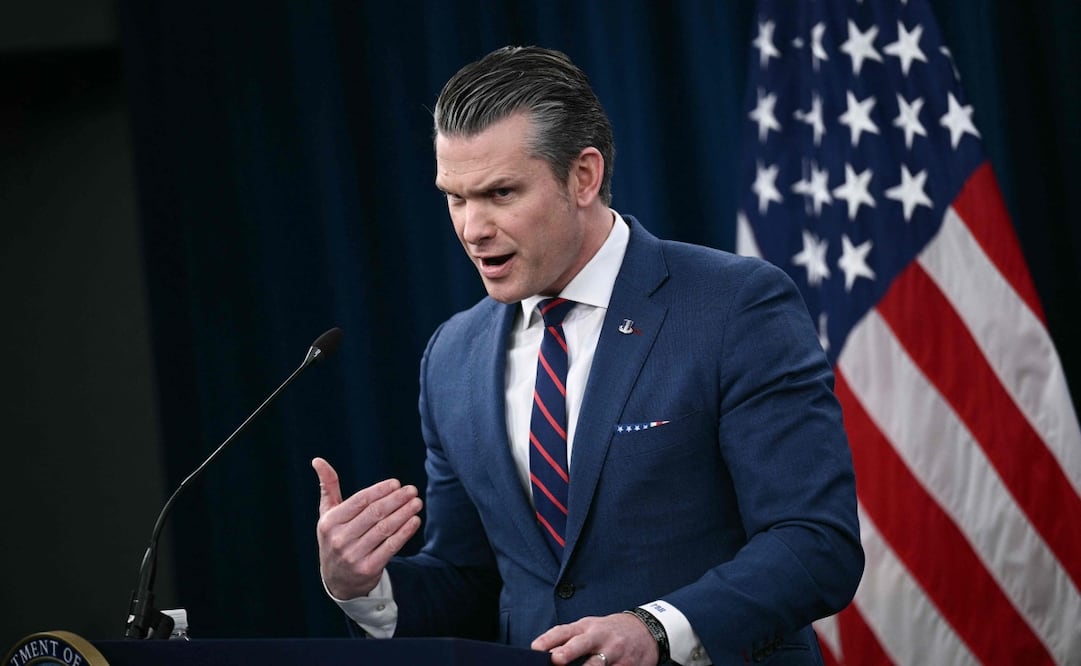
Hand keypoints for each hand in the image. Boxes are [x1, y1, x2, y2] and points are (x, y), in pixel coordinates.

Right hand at [312, 457, 422, 598]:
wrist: (337, 580)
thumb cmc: (335, 538)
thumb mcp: (327, 515)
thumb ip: (327, 487)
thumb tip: (317, 460)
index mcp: (329, 523)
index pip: (359, 501)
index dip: (379, 490)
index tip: (396, 483)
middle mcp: (340, 539)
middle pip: (374, 513)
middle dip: (396, 500)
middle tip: (412, 490)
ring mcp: (353, 555)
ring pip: (384, 529)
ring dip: (404, 513)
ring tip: (417, 502)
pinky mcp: (368, 568)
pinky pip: (391, 546)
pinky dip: (405, 532)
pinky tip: (414, 520)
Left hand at [532, 613, 658, 665]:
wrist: (646, 630)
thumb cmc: (609, 632)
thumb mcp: (589, 628)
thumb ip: (567, 639)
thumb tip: (542, 654)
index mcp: (587, 627)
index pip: (564, 631)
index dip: (548, 639)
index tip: (535, 649)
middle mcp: (600, 638)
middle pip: (582, 644)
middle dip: (569, 652)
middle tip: (557, 659)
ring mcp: (615, 653)